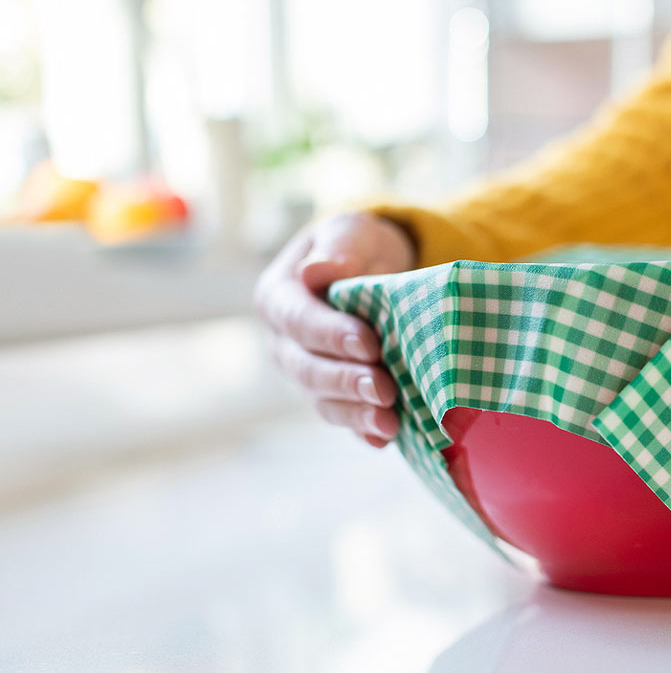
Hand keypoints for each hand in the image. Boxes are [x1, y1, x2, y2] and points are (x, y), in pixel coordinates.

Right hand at [255, 212, 416, 447]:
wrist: (372, 269)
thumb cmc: (357, 247)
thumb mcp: (351, 233)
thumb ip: (340, 248)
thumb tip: (319, 271)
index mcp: (278, 298)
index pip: (299, 320)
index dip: (332, 335)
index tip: (370, 343)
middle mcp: (285, 344)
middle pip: (308, 369)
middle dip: (347, 381)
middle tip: (385, 389)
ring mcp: (307, 375)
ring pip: (323, 401)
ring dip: (357, 414)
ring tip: (389, 422)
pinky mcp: (333, 397)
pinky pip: (345, 419)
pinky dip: (364, 431)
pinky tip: (386, 439)